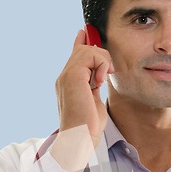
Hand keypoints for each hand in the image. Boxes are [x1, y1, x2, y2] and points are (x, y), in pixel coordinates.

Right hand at [52, 29, 114, 171]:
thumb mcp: (94, 102)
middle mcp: (64, 77)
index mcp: (68, 83)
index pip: (74, 55)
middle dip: (100, 56)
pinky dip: (101, 65)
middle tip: (106, 75)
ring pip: (88, 50)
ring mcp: (66, 76)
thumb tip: (100, 75)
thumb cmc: (88, 127)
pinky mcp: (73, 76)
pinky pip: (91, 55)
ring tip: (103, 80)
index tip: (84, 32)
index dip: (81, 42)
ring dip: (102, 62)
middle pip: (83, 49)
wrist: (80, 139)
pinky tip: (100, 81)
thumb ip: (94, 86)